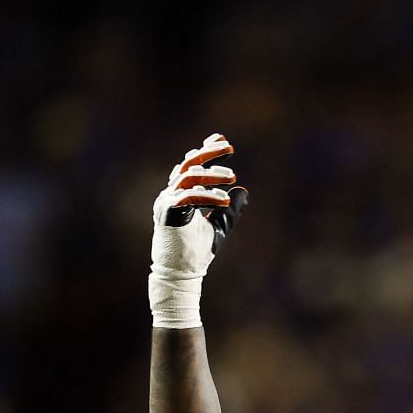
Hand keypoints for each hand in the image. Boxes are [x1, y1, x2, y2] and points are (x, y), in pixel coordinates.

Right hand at [149, 134, 249, 328]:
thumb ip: (230, 208)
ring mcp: (167, 202)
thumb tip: (245, 192)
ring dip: (211, 175)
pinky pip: (188, 198)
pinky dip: (207, 197)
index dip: (206, 149)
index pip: (192, 164)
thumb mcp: (220, 225)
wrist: (182, 273)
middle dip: (209, 153)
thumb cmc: (197, 251)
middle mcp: (172, 193)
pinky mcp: (168, 214)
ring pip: (188, 177)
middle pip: (189, 163)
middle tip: (230, 148)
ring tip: (233, 178)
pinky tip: (225, 199)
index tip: (222, 139)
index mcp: (182, 192)